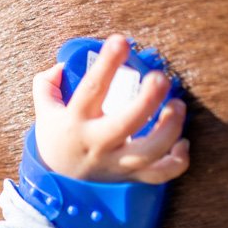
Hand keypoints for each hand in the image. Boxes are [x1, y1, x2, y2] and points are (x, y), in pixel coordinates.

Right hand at [32, 34, 189, 183]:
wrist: (55, 186)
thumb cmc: (56, 141)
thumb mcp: (44, 112)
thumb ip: (46, 85)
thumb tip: (61, 66)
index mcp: (75, 122)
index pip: (92, 88)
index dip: (107, 63)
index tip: (121, 41)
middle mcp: (97, 144)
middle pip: (127, 122)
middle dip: (149, 98)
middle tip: (161, 77)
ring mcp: (115, 163)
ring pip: (150, 151)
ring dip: (170, 127)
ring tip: (176, 106)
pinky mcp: (130, 178)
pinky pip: (160, 174)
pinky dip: (178, 160)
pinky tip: (182, 142)